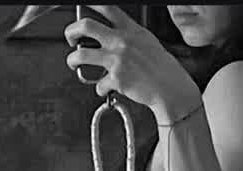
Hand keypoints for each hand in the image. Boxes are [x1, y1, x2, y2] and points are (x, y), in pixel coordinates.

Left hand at [64, 5, 200, 121]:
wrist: (171, 89)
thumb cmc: (163, 70)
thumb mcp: (148, 43)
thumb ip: (130, 36)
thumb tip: (114, 35)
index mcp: (131, 30)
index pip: (106, 8)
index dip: (90, 5)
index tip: (82, 6)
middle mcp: (122, 42)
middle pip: (85, 25)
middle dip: (71, 31)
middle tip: (71, 38)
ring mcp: (118, 60)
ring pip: (82, 55)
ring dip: (72, 59)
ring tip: (73, 62)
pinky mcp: (117, 79)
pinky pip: (99, 84)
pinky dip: (100, 89)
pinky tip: (104, 89)